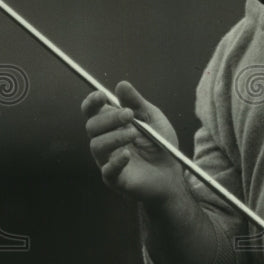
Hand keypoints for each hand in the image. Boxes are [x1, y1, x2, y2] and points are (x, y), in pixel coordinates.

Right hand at [81, 80, 181, 203]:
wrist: (172, 173)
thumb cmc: (159, 144)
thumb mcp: (152, 118)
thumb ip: (137, 103)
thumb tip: (121, 85)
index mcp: (111, 125)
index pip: (92, 111)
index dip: (92, 102)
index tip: (102, 95)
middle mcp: (105, 141)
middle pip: (91, 126)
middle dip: (109, 118)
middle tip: (129, 115)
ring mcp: (107, 160)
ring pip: (96, 146)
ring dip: (114, 137)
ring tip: (134, 134)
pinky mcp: (115, 179)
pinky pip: (107, 170)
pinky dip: (116, 161)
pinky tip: (128, 155)